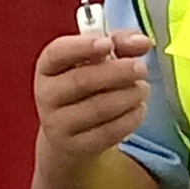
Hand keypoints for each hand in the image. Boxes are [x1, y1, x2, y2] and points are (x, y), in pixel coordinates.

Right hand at [31, 26, 154, 160]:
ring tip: (142, 89)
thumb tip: (142, 42)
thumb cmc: (87, 87)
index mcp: (48, 67)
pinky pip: (108, 132)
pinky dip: (131, 118)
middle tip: (141, 68)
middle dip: (117, 72)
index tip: (108, 44)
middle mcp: (47, 95)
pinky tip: (139, 108)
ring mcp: (58, 124)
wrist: (70, 133)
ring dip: (128, 95)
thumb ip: (121, 45)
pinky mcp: (76, 146)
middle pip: (81, 81)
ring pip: (98, 108)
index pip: (57, 53)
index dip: (82, 46)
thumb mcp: (98, 60)